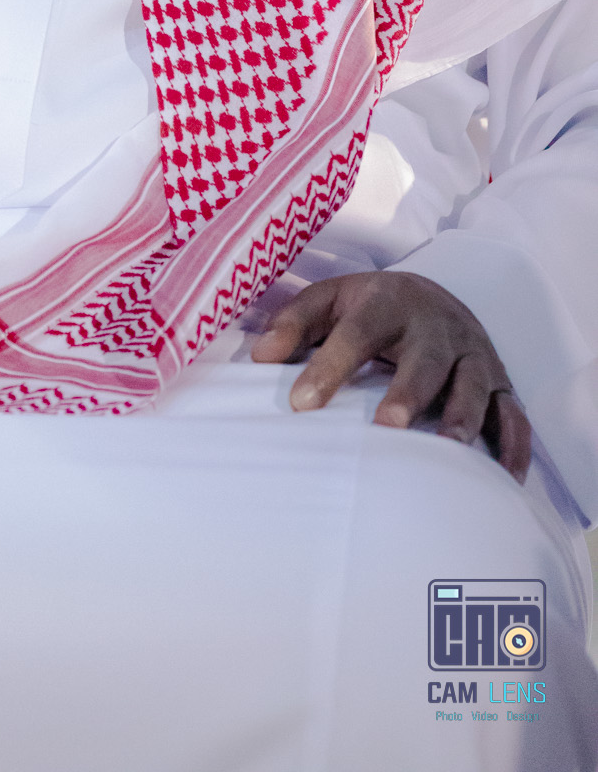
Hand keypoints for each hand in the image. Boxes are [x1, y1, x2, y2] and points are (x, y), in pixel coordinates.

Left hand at [250, 269, 530, 482]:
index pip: (358, 331)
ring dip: (463, 417)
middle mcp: (437, 328)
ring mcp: (474, 355)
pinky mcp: (501, 383)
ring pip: (473, 385)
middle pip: (425, 358)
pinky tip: (502, 479)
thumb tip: (260, 358)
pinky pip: (513, 415)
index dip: (330, 366)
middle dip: (409, 391)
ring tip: (447, 449)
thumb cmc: (370, 309)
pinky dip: (514, 446)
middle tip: (386, 426)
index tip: (302, 404)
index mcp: (389, 303)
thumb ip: (294, 325)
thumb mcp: (329, 301)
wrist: (433, 295)